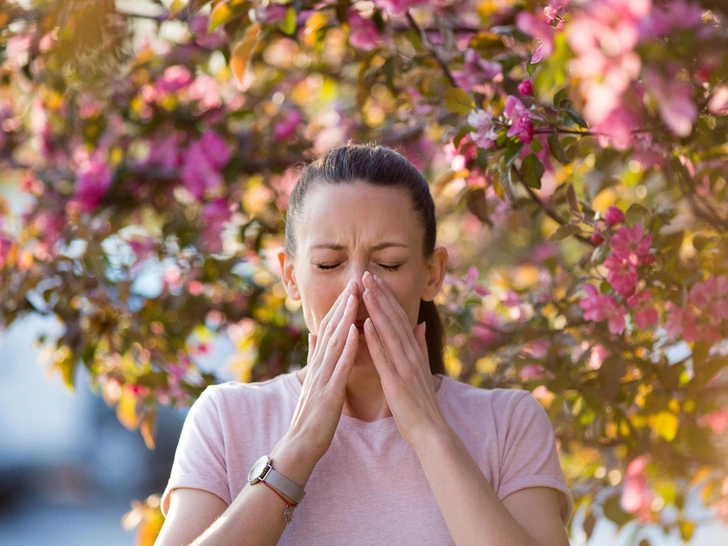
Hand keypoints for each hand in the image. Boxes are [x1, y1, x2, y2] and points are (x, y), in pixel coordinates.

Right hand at [286, 280, 360, 461]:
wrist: (300, 445)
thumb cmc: (311, 415)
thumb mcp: (313, 381)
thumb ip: (314, 357)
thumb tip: (314, 334)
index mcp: (319, 364)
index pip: (330, 329)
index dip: (340, 307)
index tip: (351, 287)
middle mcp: (319, 366)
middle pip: (331, 329)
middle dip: (343, 304)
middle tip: (354, 281)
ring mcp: (322, 378)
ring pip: (334, 341)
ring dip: (345, 317)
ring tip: (355, 296)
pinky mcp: (329, 392)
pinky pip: (339, 365)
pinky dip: (347, 346)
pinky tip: (355, 330)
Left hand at [360, 271, 449, 447]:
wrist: (431, 431)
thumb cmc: (421, 403)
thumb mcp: (421, 369)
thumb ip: (419, 345)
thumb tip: (418, 324)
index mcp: (413, 351)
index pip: (398, 318)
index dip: (386, 297)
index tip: (374, 279)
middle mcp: (411, 354)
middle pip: (394, 318)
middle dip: (380, 295)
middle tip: (366, 274)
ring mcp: (404, 366)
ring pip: (388, 331)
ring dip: (376, 309)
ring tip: (365, 289)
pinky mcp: (396, 381)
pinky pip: (384, 356)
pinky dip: (375, 339)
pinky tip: (365, 323)